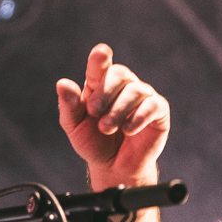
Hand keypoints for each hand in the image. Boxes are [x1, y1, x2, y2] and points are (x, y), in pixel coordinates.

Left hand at [57, 44, 168, 186]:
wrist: (113, 167)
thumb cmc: (94, 143)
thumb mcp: (75, 126)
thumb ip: (68, 105)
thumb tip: (62, 84)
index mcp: (100, 84)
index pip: (100, 65)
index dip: (100, 59)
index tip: (101, 54)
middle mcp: (123, 85)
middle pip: (119, 73)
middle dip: (105, 93)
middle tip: (94, 112)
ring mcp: (143, 96)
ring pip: (135, 90)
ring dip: (118, 110)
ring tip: (106, 128)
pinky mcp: (159, 111)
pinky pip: (153, 105)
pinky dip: (138, 117)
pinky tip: (127, 129)